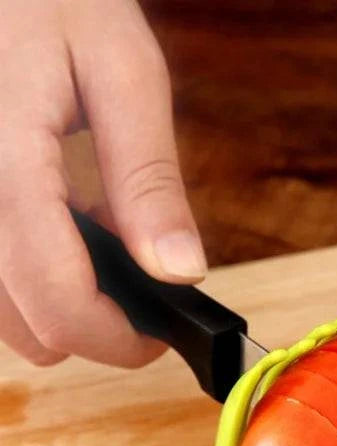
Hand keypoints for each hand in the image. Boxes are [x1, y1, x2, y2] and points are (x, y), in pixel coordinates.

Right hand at [0, 0, 204, 368]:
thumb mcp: (123, 75)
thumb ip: (148, 180)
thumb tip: (180, 272)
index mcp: (10, 167)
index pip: (60, 302)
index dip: (119, 341)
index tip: (160, 335)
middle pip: (25, 323)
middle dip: (93, 328)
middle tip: (141, 293)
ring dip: (57, 305)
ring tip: (101, 245)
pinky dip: (28, 273)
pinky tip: (60, 227)